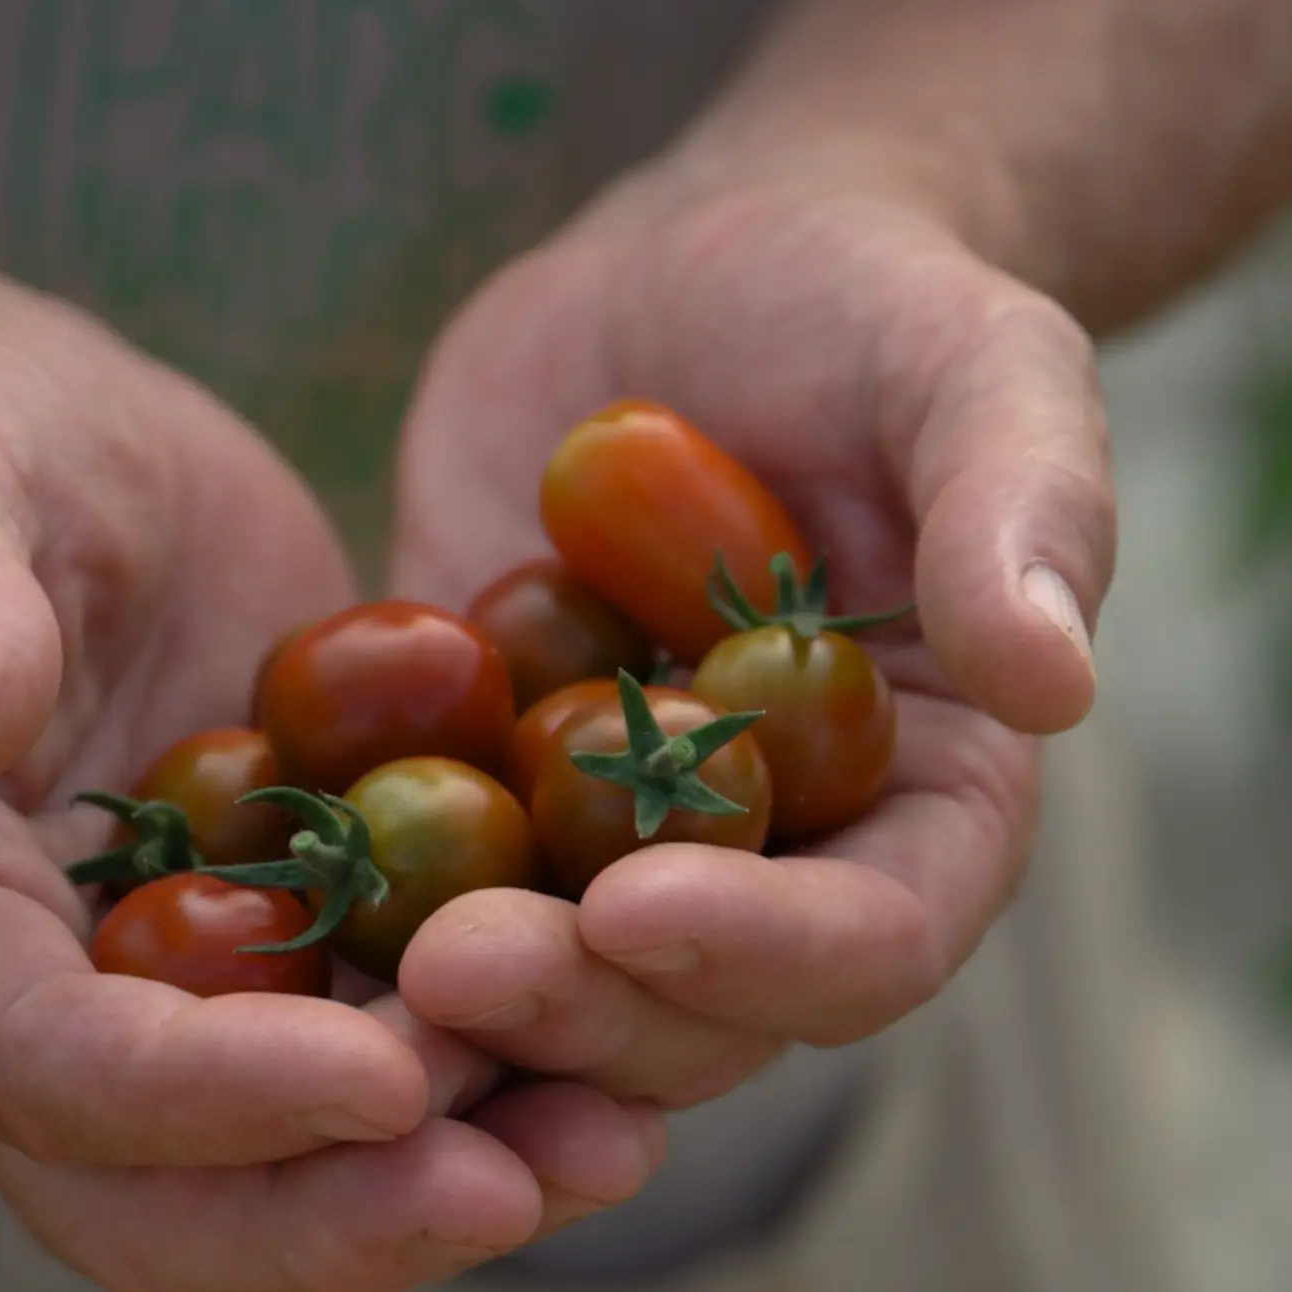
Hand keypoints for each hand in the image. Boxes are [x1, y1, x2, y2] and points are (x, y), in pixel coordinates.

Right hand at [0, 259, 661, 1291]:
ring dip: (435, 1194)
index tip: (381, 1078)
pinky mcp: (267, 978)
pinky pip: (371, 1091)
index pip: (32, 1059)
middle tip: (514, 1186)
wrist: (34, 438)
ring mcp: (139, 1015)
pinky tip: (635, 1069)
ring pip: (271, 1191)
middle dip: (331, 1219)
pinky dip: (492, 1098)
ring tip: (610, 1144)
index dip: (203, 1096)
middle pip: (147, 1206)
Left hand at [387, 172, 1112, 1104]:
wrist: (701, 276)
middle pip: (695, 1015)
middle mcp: (777, 876)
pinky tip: (235, 915)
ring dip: (453, 1011)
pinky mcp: (473, 813)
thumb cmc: (878, 309)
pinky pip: (401, 903)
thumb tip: (1057, 678)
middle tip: (457, 965)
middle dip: (581, 1009)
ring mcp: (612, 859)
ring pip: (543, 1002)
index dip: (771, 952)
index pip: (879, 938)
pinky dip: (332, 927)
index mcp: (928, 811)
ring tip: (352, 962)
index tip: (642, 907)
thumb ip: (1025, 510)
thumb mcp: (980, 364)